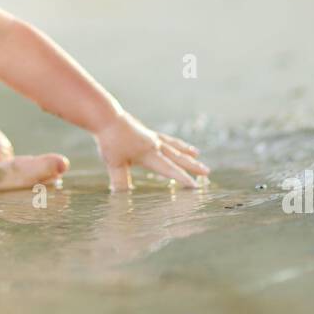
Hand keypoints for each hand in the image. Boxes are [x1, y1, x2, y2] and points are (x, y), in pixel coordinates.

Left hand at [94, 111, 210, 190]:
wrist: (106, 116)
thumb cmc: (110, 140)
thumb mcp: (114, 163)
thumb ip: (121, 180)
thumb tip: (123, 196)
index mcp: (149, 154)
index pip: (169, 169)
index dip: (182, 178)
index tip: (195, 185)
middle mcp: (154, 145)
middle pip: (177, 157)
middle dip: (192, 166)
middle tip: (207, 171)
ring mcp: (151, 137)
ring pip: (173, 146)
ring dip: (185, 151)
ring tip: (196, 153)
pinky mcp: (145, 131)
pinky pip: (164, 138)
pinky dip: (173, 142)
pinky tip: (174, 143)